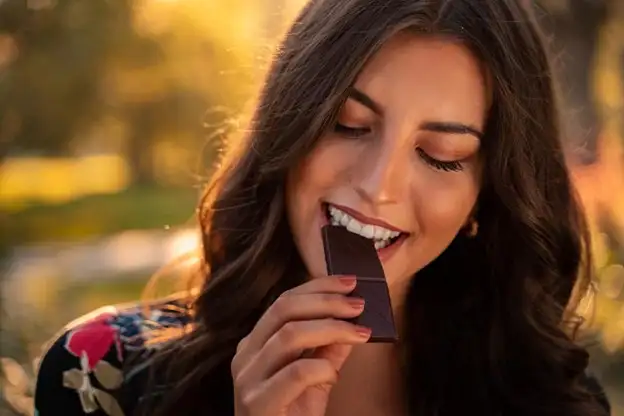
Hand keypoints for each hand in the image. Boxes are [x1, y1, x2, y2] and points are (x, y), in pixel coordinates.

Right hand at [231, 275, 370, 415]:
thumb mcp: (316, 378)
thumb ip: (329, 349)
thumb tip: (353, 318)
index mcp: (255, 344)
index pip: (284, 301)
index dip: (318, 286)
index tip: (350, 282)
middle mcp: (245, 356)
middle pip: (283, 309)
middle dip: (326, 301)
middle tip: (359, 304)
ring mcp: (247, 379)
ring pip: (289, 335)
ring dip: (332, 328)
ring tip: (360, 333)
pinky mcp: (257, 404)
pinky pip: (296, 373)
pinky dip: (323, 368)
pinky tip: (335, 375)